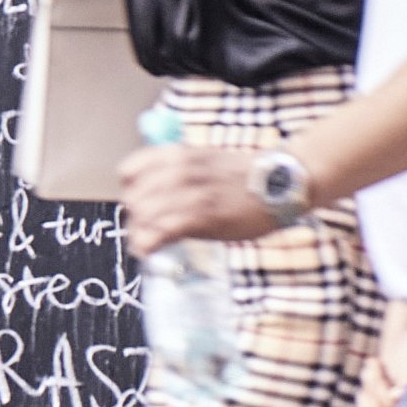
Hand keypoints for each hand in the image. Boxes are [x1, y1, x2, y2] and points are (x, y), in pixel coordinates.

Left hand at [117, 143, 281, 257]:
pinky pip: (158, 234)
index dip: (130, 191)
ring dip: (140, 233)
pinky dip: (149, 245)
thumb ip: (178, 171)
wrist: (278, 182)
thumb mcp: (204, 160)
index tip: (138, 203)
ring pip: (142, 217)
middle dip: (135, 217)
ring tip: (148, 242)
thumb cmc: (243, 175)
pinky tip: (151, 251)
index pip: (129, 171)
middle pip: (132, 198)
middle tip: (145, 228)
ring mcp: (188, 195)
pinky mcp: (199, 218)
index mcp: (177, 155)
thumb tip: (155, 191)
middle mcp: (178, 172)